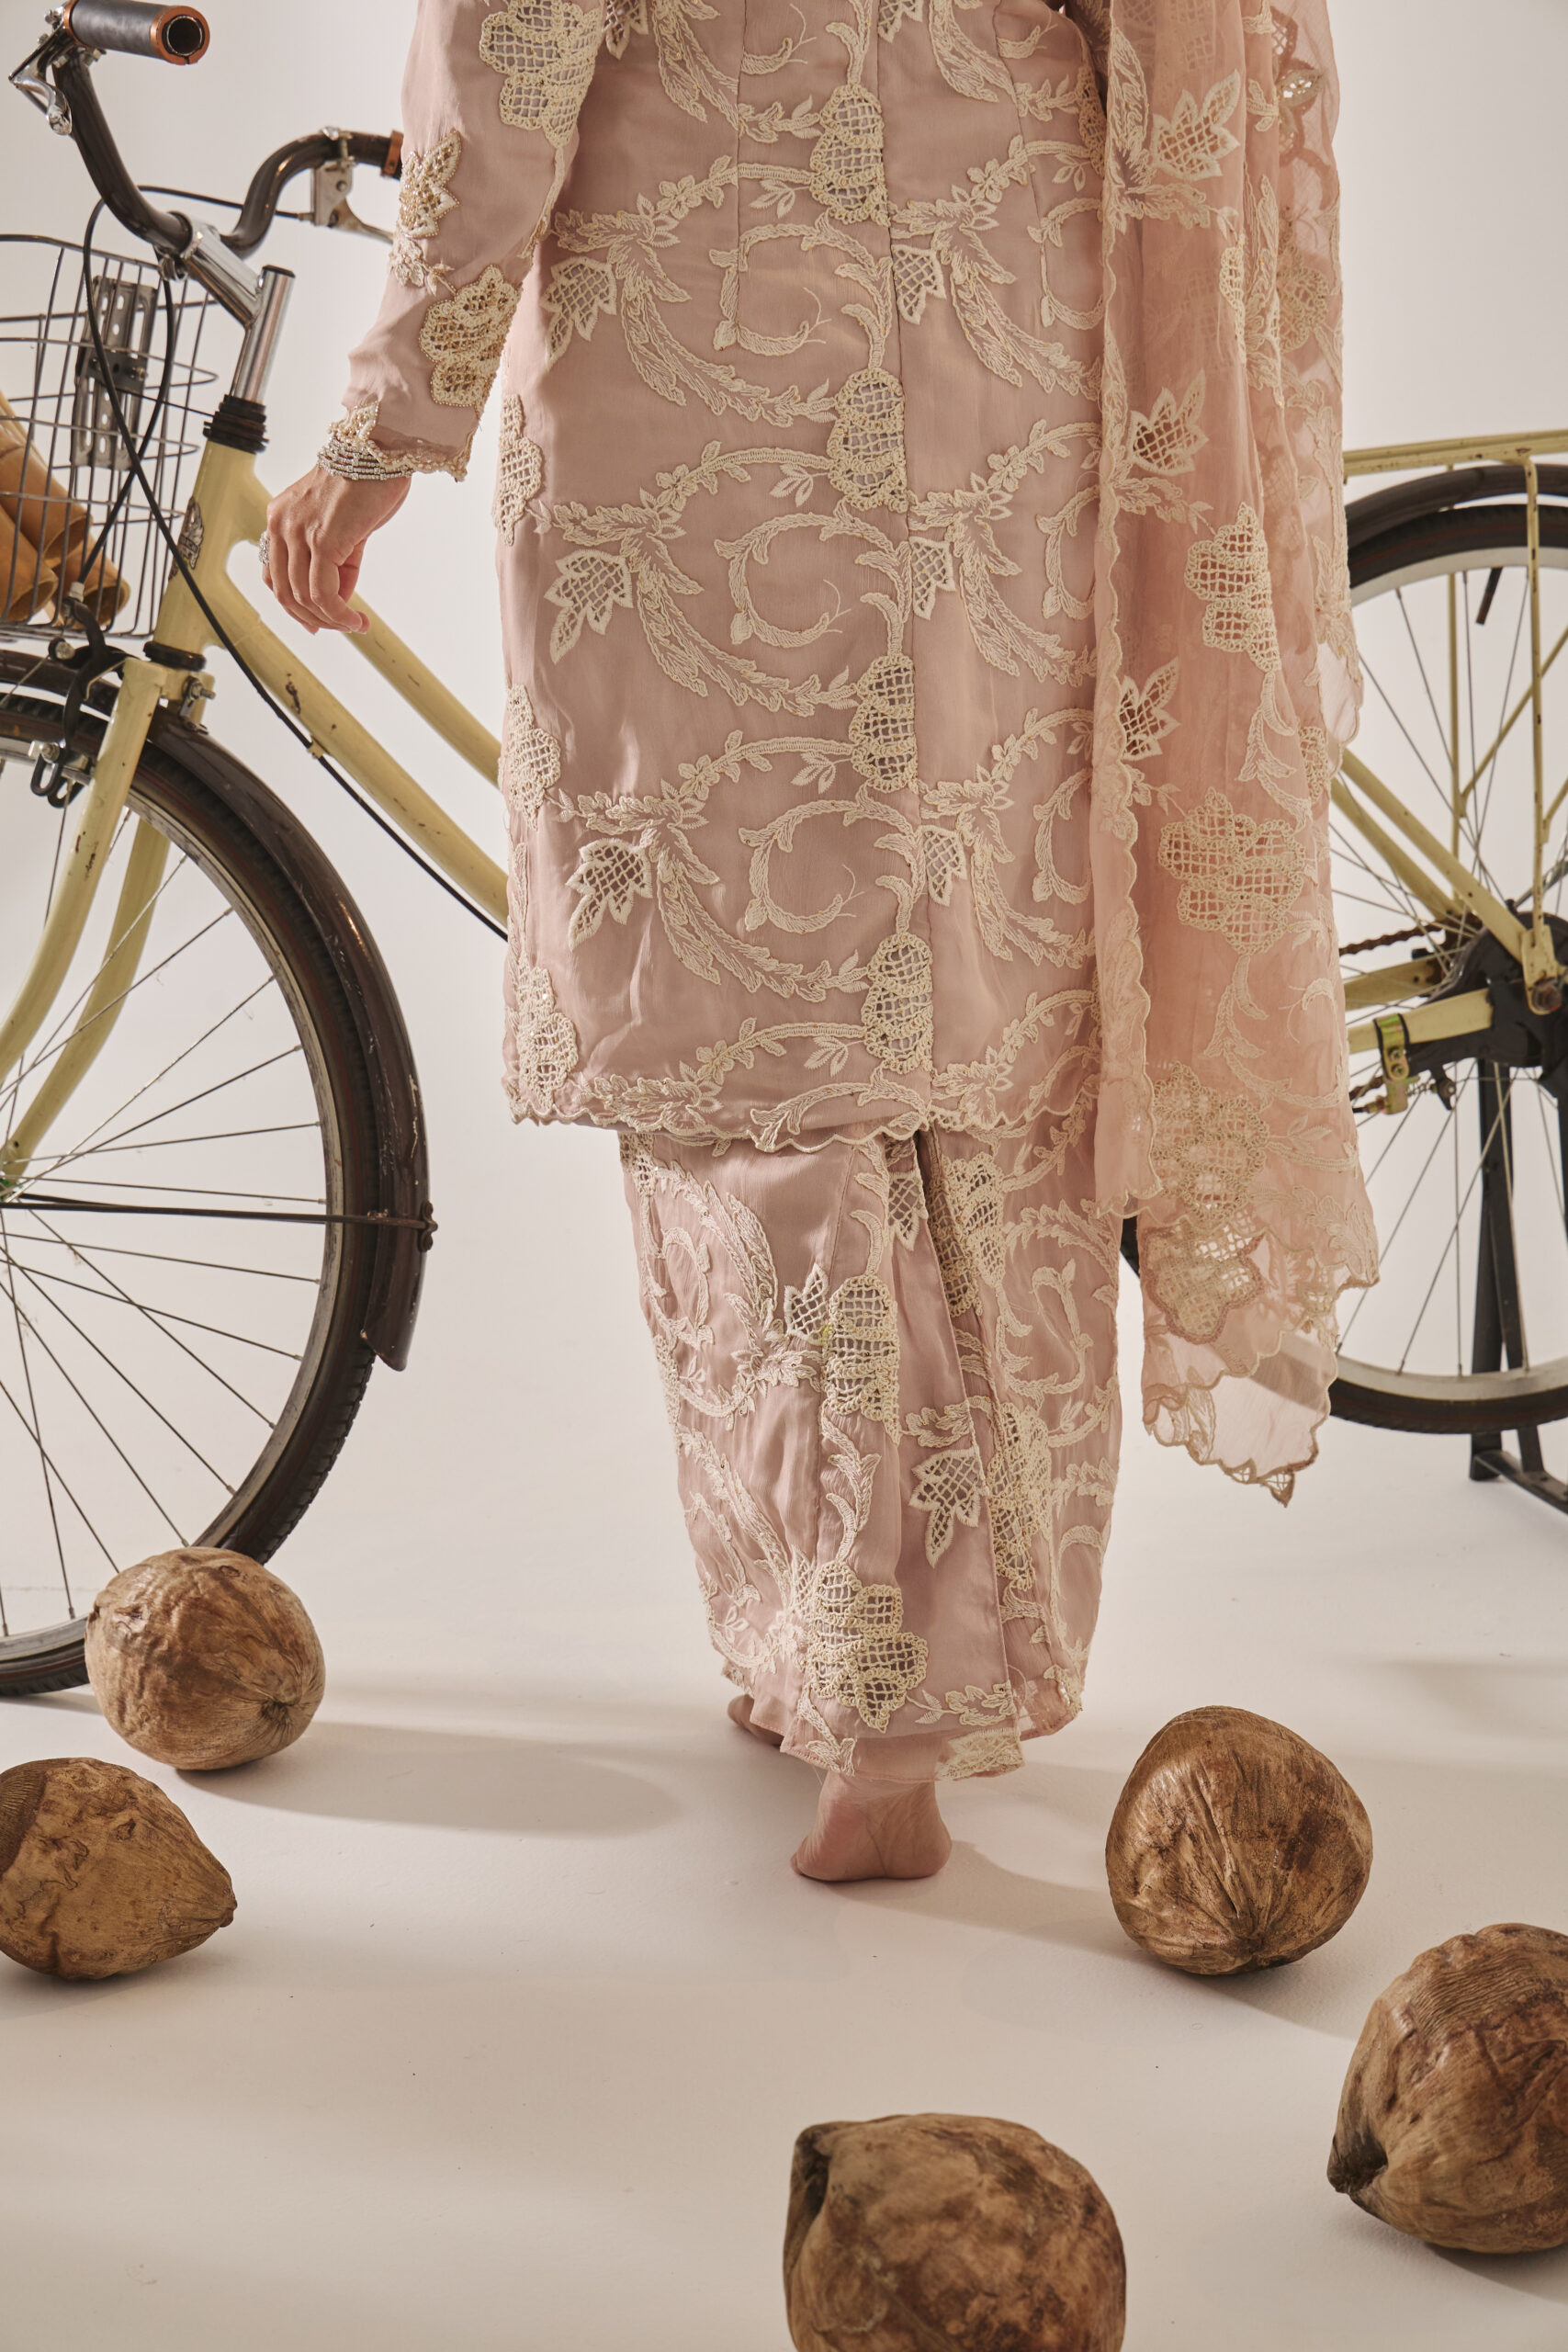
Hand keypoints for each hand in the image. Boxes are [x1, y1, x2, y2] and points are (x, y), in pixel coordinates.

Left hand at [262, 469, 409, 634]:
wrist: (380, 451)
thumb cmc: (365, 482)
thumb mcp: (341, 526)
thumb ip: (335, 560)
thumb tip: (340, 597)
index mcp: (279, 517)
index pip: (272, 574)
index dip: (291, 605)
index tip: (315, 622)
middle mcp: (281, 523)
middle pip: (284, 591)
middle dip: (313, 618)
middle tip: (339, 627)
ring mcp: (299, 532)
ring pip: (304, 597)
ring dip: (331, 620)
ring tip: (354, 624)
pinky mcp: (322, 540)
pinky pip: (324, 593)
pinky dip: (339, 614)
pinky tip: (356, 620)